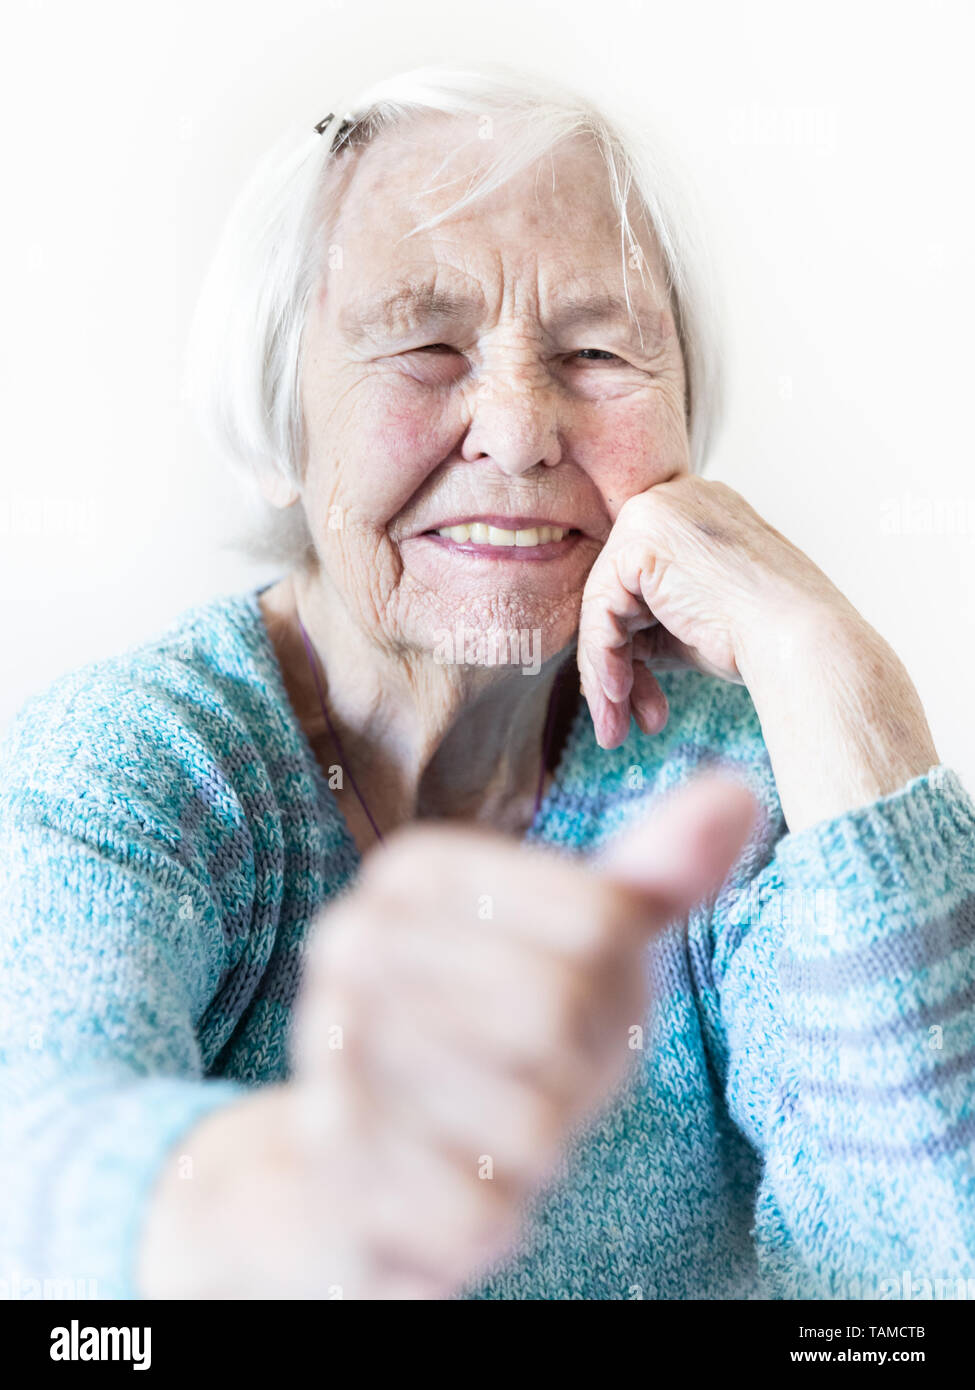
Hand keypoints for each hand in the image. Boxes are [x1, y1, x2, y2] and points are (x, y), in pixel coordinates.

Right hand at [281, 769, 758, 1298]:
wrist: (344, 1160)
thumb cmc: (483, 1039)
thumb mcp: (568, 952)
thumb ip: (650, 881)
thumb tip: (740, 793)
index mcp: (417, 870)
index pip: (604, 921)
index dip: (615, 990)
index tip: (561, 1007)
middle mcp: (355, 939)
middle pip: (559, 1012)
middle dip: (573, 1076)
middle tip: (525, 1082)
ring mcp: (330, 1049)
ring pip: (526, 1125)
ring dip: (530, 1155)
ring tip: (476, 1133)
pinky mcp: (331, 1165)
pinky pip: (481, 1216)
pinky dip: (487, 1223)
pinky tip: (439, 1191)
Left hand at [577, 474, 851, 747]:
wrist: (806, 643)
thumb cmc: (768, 640)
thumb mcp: (695, 622)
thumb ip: (652, 618)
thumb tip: (606, 649)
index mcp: (696, 512)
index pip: (638, 581)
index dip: (631, 642)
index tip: (629, 694)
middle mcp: (673, 501)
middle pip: (617, 592)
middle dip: (616, 663)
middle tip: (620, 719)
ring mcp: (654, 515)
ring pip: (604, 606)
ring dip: (606, 673)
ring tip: (617, 727)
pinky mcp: (639, 541)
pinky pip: (600, 611)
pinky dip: (602, 660)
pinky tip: (617, 698)